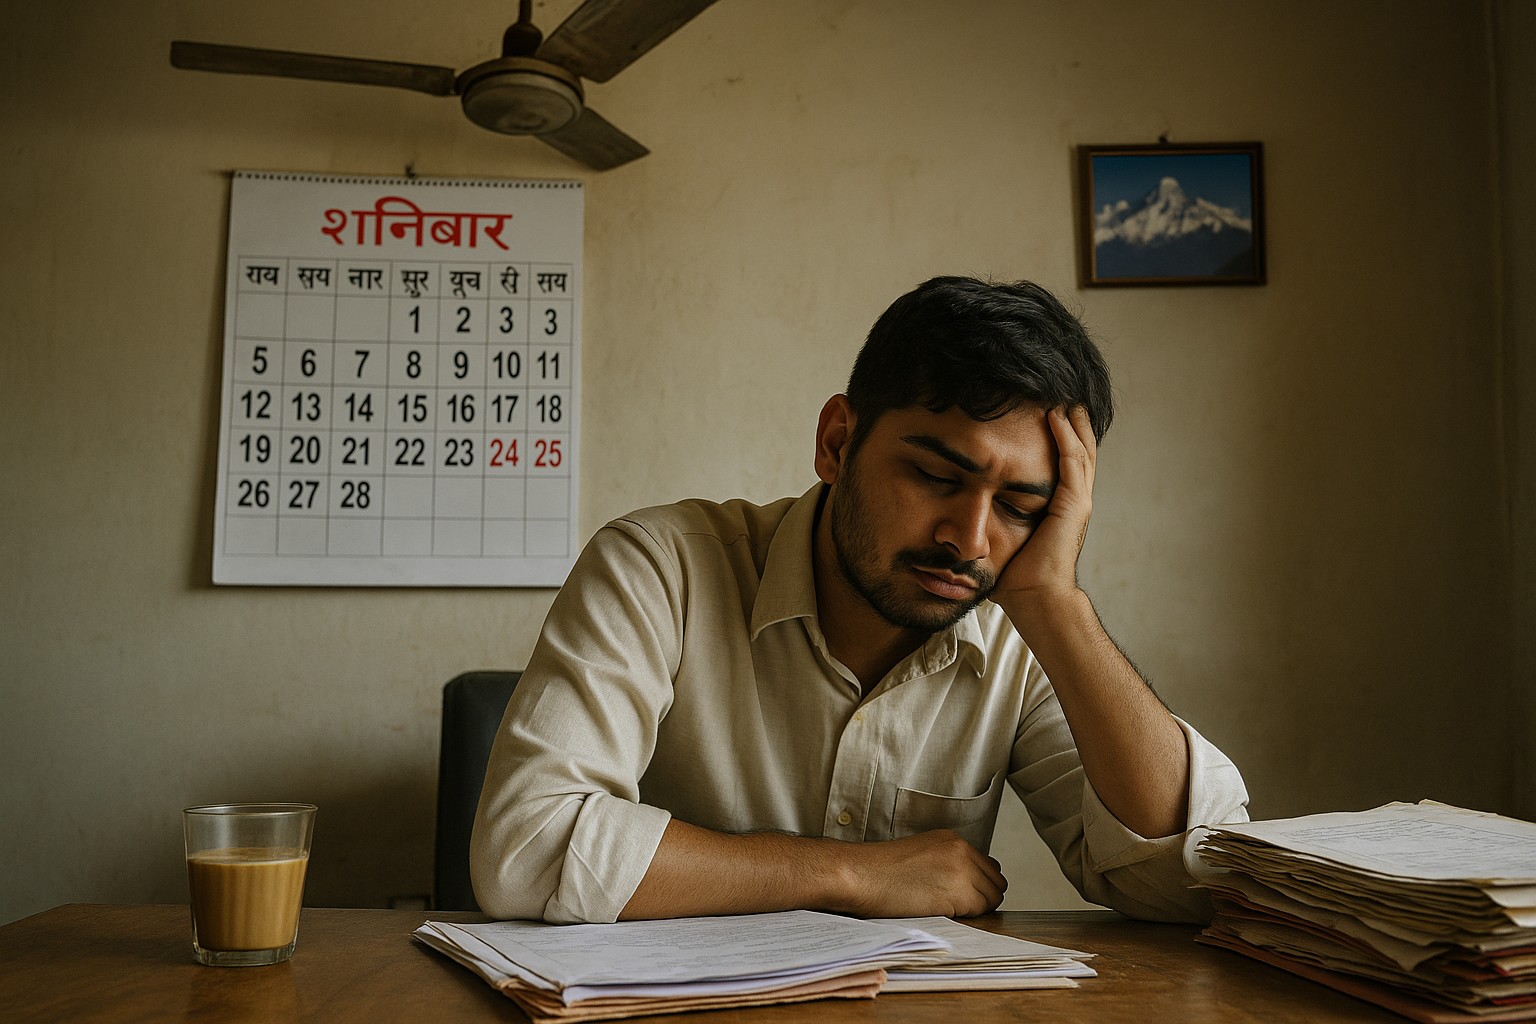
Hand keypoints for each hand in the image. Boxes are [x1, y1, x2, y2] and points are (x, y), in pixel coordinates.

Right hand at [836, 829, 1006, 917]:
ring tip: (946, 908)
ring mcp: (962, 870)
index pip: (989, 866)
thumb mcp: (920, 855)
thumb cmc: (880, 871)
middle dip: (982, 897)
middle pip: (996, 882)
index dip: (978, 884)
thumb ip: (947, 863)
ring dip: (975, 908)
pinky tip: (942, 911)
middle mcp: (962, 850)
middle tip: (956, 906)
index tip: (963, 894)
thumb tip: (969, 885)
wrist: (861, 874)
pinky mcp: (959, 892)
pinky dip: (968, 916)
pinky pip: (981, 910)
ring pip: (992, 898)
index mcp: (952, 839)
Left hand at [994, 405, 1095, 607]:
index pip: (1063, 462)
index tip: (1042, 411)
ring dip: (1070, 421)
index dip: (1057, 437)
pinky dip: (1066, 438)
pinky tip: (1055, 417)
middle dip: (1070, 420)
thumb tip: (952, 515)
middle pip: (1078, 449)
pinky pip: (1072, 463)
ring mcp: (1077, 502)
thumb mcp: (999, 538)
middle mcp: (1073, 500)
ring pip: (1080, 451)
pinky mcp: (1074, 506)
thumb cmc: (1014, 577)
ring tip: (1060, 395)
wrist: (1034, 598)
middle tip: (1059, 392)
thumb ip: (986, 521)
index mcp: (1059, 506)